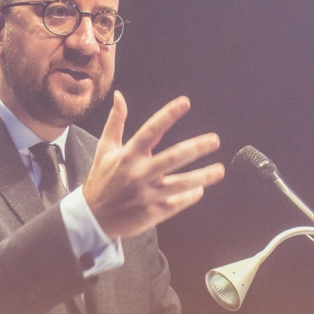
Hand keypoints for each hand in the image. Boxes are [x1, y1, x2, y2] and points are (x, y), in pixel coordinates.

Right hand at [83, 93, 224, 239]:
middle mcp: (138, 173)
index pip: (151, 130)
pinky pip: (176, 203)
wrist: (93, 217)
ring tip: (219, 170)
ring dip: (202, 177)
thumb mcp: (105, 149)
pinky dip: (190, 196)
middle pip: (172, 158)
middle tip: (215, 140)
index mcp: (128, 155)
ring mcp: (146, 195)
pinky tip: (200, 190)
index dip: (168, 115)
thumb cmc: (101, 179)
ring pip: (180, 184)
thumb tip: (119, 96)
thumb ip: (116, 122)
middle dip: (196, 148)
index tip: (185, 102)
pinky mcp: (151, 213)